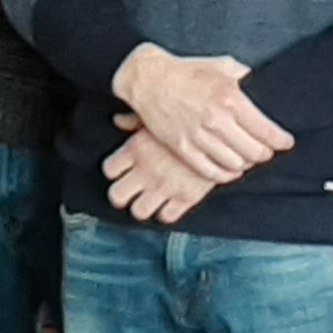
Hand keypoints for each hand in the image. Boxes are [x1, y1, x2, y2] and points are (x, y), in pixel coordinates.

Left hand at [102, 128, 222, 224]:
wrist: (224, 130)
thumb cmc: (188, 118)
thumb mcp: (159, 116)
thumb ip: (135, 120)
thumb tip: (118, 120)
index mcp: (136, 149)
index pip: (109, 170)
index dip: (113, 171)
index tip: (121, 169)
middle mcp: (147, 171)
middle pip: (117, 196)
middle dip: (121, 196)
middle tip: (130, 190)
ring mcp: (165, 186)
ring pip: (138, 212)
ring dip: (142, 207)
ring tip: (149, 198)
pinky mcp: (186, 197)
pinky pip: (166, 217)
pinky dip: (166, 212)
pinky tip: (170, 201)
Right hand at [111, 44, 288, 182]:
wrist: (148, 78)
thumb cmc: (186, 71)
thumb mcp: (222, 66)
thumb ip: (245, 76)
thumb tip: (262, 84)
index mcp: (231, 98)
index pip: (266, 131)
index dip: (281, 141)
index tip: (286, 143)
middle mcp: (217, 120)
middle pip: (254, 152)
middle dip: (265, 154)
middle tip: (267, 151)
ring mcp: (199, 136)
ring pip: (235, 165)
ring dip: (246, 165)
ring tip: (248, 159)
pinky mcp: (183, 148)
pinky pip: (211, 171)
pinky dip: (225, 175)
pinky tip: (230, 169)